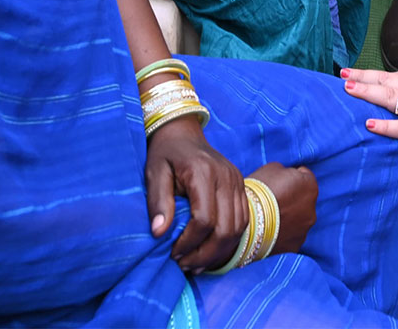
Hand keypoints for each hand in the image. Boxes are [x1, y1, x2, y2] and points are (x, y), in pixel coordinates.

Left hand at [144, 116, 247, 270]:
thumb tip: (160, 234)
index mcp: (204, 172)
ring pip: (238, 227)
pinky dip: (229, 239)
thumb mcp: (154, 174)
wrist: (183, 133)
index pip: (205, 219)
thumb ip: (158, 203)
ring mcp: (237, 181)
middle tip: (185, 264)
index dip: (189, 242)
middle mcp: (226, 177)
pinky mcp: (241, 185)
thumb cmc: (165, 154)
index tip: (173, 253)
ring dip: (219, 251)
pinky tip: (210, 249)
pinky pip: (243, 219)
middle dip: (205, 253)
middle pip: (226, 228)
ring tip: (196, 262)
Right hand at [248, 161, 318, 254]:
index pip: (303, 176)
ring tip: (268, 218)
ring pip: (298, 221)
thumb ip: (285, 172)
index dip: (289, 177)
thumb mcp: (272, 169)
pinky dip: (282, 234)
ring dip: (288, 218)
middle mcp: (312, 209)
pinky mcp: (294, 247)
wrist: (245, 224)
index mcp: (309, 186)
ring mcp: (304, 231)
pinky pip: (290, 237)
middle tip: (271, 202)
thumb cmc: (257, 191)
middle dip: (291, 200)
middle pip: (302, 201)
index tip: (277, 182)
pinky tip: (268, 232)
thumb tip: (286, 177)